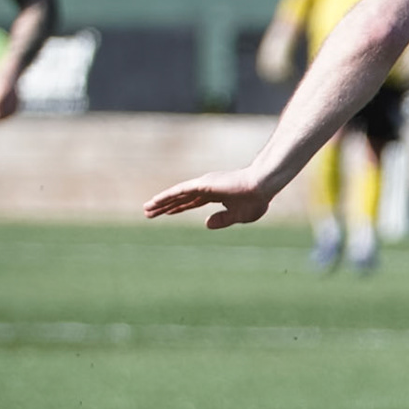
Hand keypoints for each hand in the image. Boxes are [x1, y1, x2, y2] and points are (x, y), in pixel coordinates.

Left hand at [142, 167, 274, 228]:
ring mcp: (204, 185)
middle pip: (181, 198)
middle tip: (149, 212)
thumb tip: (205, 224)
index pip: (192, 202)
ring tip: (147, 209)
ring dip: (161, 202)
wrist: (262, 187)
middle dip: (165, 206)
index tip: (166, 213)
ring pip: (177, 194)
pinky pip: (180, 191)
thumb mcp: (238, 216)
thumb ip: (222, 220)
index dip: (178, 207)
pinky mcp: (203, 184)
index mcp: (216, 195)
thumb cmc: (256, 200)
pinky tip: (156, 201)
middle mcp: (207, 188)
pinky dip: (167, 195)